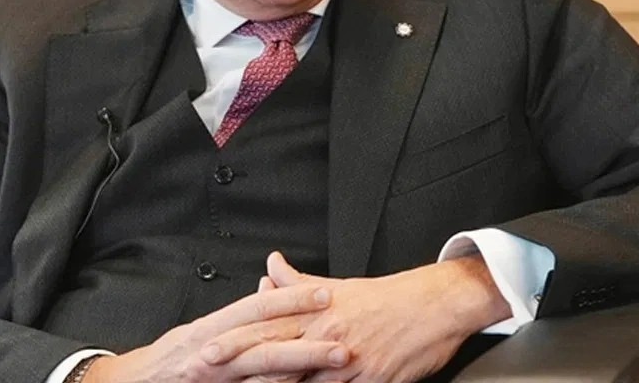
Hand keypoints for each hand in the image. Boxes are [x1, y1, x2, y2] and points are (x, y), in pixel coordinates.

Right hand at [83, 282, 351, 382]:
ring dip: (301, 371)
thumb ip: (238, 313)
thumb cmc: (172, 359)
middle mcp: (214, 354)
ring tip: (333, 365)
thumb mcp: (202, 329)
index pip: (258, 307)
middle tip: (343, 338)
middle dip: (307, 340)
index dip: (292, 299)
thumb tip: (270, 286)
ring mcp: (216, 380)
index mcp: (212, 329)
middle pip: (266, 342)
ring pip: (263, 373)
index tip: (325, 293)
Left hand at [207, 253, 509, 382]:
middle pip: (273, 356)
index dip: (231, 340)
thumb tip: (270, 266)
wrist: (436, 305)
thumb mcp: (340, 287)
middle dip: (237, 368)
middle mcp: (326, 334)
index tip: (202, 350)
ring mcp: (347, 359)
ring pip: (301, 380)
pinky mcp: (370, 379)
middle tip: (202, 372)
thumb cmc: (388, 299)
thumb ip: (299, 285)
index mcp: (315, 311)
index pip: (264, 328)